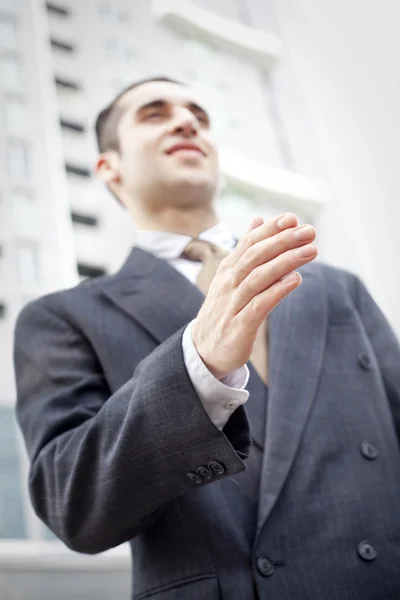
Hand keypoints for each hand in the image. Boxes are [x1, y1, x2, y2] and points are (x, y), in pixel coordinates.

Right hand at [191, 213, 317, 378]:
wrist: (203, 350)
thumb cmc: (224, 310)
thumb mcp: (230, 276)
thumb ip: (245, 249)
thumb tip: (258, 219)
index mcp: (228, 270)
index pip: (249, 243)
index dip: (270, 230)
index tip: (292, 218)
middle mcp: (229, 283)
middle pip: (255, 256)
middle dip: (282, 241)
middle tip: (308, 231)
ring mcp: (233, 304)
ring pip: (259, 277)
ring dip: (286, 262)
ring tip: (310, 250)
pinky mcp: (240, 326)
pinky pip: (259, 305)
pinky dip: (277, 290)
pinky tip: (295, 280)